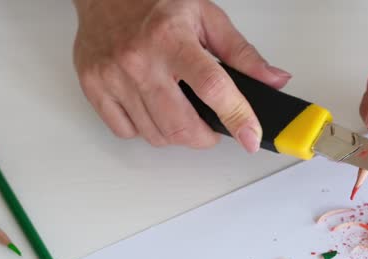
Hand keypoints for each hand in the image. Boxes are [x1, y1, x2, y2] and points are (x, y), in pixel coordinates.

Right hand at [72, 0, 290, 151]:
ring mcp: (113, 76)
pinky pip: (127, 132)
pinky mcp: (94, 88)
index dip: (236, 116)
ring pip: (156, 135)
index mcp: (171, 38)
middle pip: (181, 124)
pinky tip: (151, 107)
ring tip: (180, 108)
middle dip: (205, 136)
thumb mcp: (206, 17)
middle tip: (212, 123)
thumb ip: (242, 53)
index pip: (212, 86)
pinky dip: (145, 129)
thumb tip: (273, 80)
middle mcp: (140, 59)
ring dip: (177, 133)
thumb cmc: (154, 3)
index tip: (251, 137)